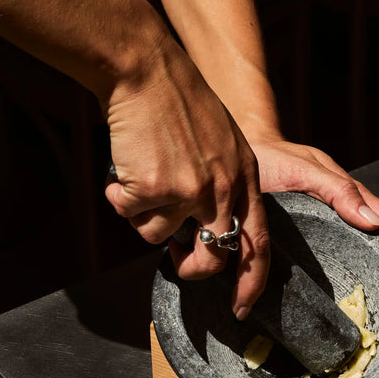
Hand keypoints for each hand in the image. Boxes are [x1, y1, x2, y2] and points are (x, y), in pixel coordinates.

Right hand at [104, 34, 269, 317]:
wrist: (147, 69)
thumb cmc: (176, 101)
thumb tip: (207, 231)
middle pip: (212, 258)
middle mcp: (223, 188)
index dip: (251, 280)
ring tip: (143, 174)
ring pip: (159, 236)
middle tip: (176, 259)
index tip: (242, 307)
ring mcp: (190, 190)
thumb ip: (221, 182)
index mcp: (246, 176)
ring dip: (143, 213)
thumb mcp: (220, 141)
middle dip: (190, 268)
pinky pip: (130, 214)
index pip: (258, 242)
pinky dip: (120, 196)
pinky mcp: (157, 187)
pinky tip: (126, 166)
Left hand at [249, 137, 378, 319]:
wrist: (242, 157)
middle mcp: (352, 216)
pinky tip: (374, 303)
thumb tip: (374, 223)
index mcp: (355, 198)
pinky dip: (371, 282)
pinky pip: (352, 262)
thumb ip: (337, 191)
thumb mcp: (303, 170)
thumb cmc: (272, 160)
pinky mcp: (320, 240)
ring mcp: (338, 229)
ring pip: (378, 258)